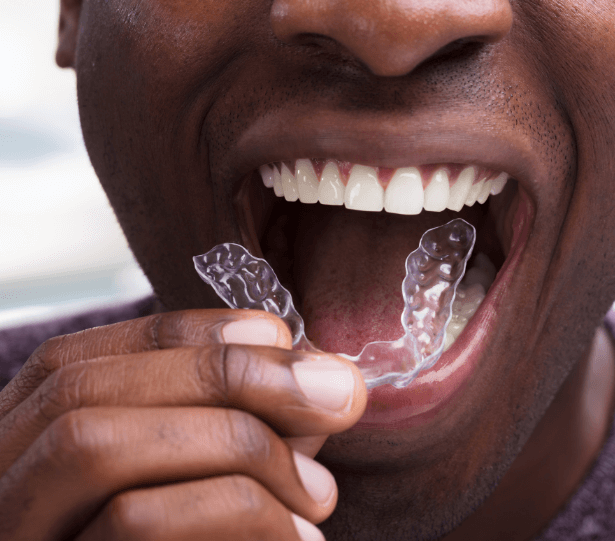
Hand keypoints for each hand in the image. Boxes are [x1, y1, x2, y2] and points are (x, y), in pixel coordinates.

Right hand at [0, 309, 366, 539]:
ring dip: (233, 442)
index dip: (181, 335)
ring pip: (93, 445)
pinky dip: (235, 511)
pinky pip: (135, 524)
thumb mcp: (200, 495)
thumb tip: (319, 380)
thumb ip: (235, 438)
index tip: (280, 335)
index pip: (78, 362)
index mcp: (16, 460)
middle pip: (85, 393)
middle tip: (339, 394)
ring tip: (320, 489)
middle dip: (227, 375)